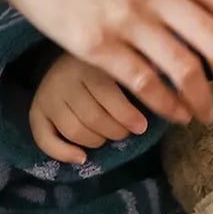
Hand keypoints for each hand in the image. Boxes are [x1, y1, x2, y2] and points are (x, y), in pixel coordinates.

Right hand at [29, 53, 151, 163]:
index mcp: (88, 62)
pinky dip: (63, 153)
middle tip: (128, 132)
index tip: (143, 126)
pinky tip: (82, 158)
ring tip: (108, 137)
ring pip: (75, 130)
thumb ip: (143, 72)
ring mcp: (48, 95)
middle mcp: (64, 78)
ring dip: (97, 141)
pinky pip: (45, 139)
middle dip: (116, 131)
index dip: (128, 116)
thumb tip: (176, 92)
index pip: (108, 95)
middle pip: (93, 117)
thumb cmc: (102, 65)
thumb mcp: (120, 63)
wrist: (64, 55)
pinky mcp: (36, 111)